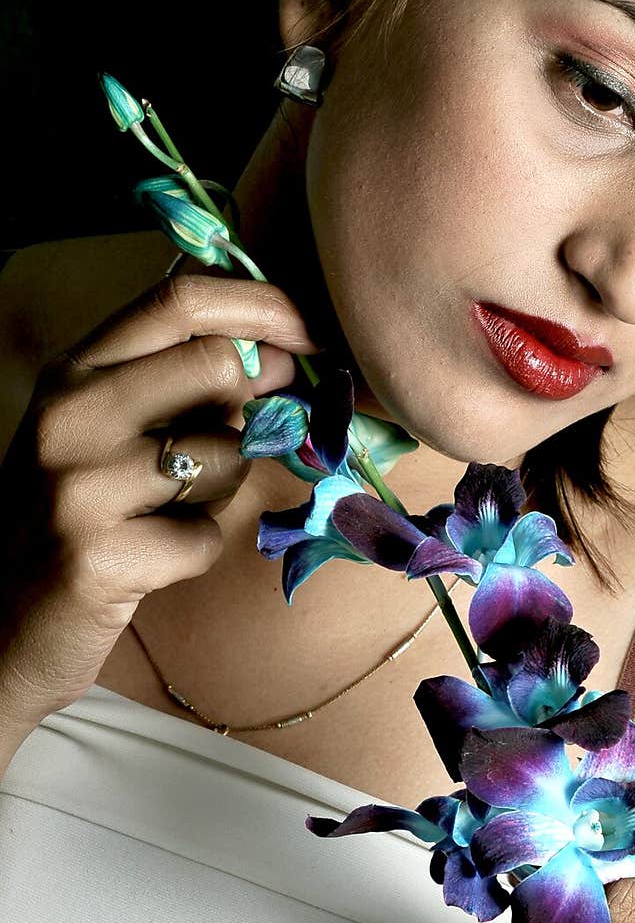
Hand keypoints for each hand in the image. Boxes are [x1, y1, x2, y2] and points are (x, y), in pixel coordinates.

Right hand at [0, 273, 321, 734]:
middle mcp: (69, 414)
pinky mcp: (99, 558)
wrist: (3, 622)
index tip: (315, 330)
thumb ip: (177, 385)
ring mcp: (79, 486)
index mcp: (74, 371)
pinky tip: (149, 557)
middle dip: (255, 407)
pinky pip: (207, 537)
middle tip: (245, 443)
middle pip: (217, 366)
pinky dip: (196, 550)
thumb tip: (283, 354)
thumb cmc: (77, 516)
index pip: (180, 300)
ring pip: (226, 455)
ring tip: (166, 512)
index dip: (265, 306)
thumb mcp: (108, 430)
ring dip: (222, 491)